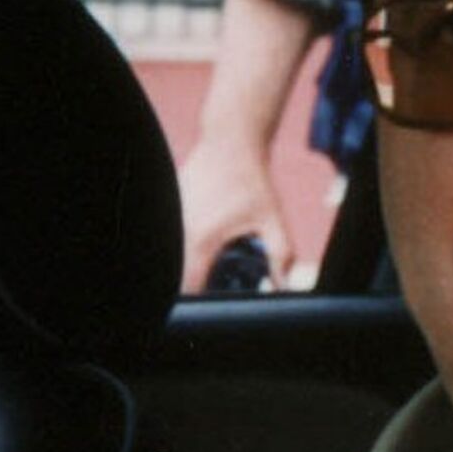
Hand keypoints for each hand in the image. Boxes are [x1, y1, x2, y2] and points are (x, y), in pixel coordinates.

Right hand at [178, 135, 294, 293]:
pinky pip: (171, 236)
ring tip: (208, 263)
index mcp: (201, 242)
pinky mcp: (169, 207)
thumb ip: (281, 255)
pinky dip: (182, 245)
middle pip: (177, 275)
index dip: (199, 306)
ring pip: (171, 255)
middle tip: (213, 289)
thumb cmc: (251, 180)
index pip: (189, 289)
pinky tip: (204, 236)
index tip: (211, 309)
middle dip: (193, 287)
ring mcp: (169, 218)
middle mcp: (178, 231)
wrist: (230, 141)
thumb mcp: (272, 220)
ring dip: (186, 264)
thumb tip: (284, 284)